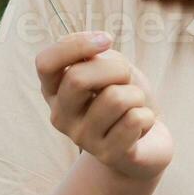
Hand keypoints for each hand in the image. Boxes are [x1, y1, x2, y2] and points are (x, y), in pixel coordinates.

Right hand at [35, 30, 173, 181]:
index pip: (45, 62)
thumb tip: (96, 48)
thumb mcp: (109, 66)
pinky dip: (146, 116)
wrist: (148, 139)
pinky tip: (140, 128)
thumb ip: (95, 55)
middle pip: (77, 79)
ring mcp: (82, 139)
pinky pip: (134, 120)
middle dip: (116, 69)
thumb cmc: (124, 95)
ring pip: (115, 98)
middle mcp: (60, 116)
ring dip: (136, 95)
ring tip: (133, 106)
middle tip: (126, 79)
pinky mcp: (108, 155)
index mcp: (54, 90)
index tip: (107, 39)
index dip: (76, 45)